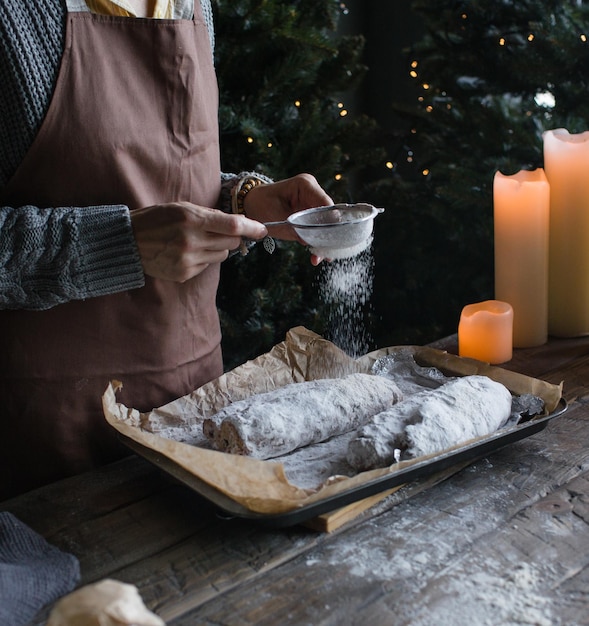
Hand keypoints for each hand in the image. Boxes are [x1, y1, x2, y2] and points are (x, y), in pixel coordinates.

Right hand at [130, 202, 266, 280]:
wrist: (129, 241)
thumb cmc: (158, 219)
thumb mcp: (182, 208)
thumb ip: (210, 215)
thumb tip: (239, 223)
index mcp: (192, 220)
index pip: (232, 225)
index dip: (251, 228)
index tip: (263, 230)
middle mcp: (192, 242)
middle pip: (231, 242)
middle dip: (230, 236)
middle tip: (215, 231)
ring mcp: (188, 261)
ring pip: (221, 256)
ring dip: (216, 248)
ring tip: (195, 242)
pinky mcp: (184, 274)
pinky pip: (207, 266)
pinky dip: (202, 259)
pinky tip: (184, 253)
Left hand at [242, 173, 332, 264]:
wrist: (251, 206)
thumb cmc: (261, 206)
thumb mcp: (277, 218)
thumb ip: (297, 228)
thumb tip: (313, 241)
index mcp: (305, 185)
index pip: (326, 205)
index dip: (330, 223)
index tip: (328, 241)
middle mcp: (314, 192)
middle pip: (330, 215)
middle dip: (328, 236)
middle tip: (325, 254)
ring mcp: (313, 203)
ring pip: (327, 224)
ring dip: (323, 242)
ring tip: (319, 258)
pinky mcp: (311, 214)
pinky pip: (320, 228)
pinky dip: (318, 242)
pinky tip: (317, 256)